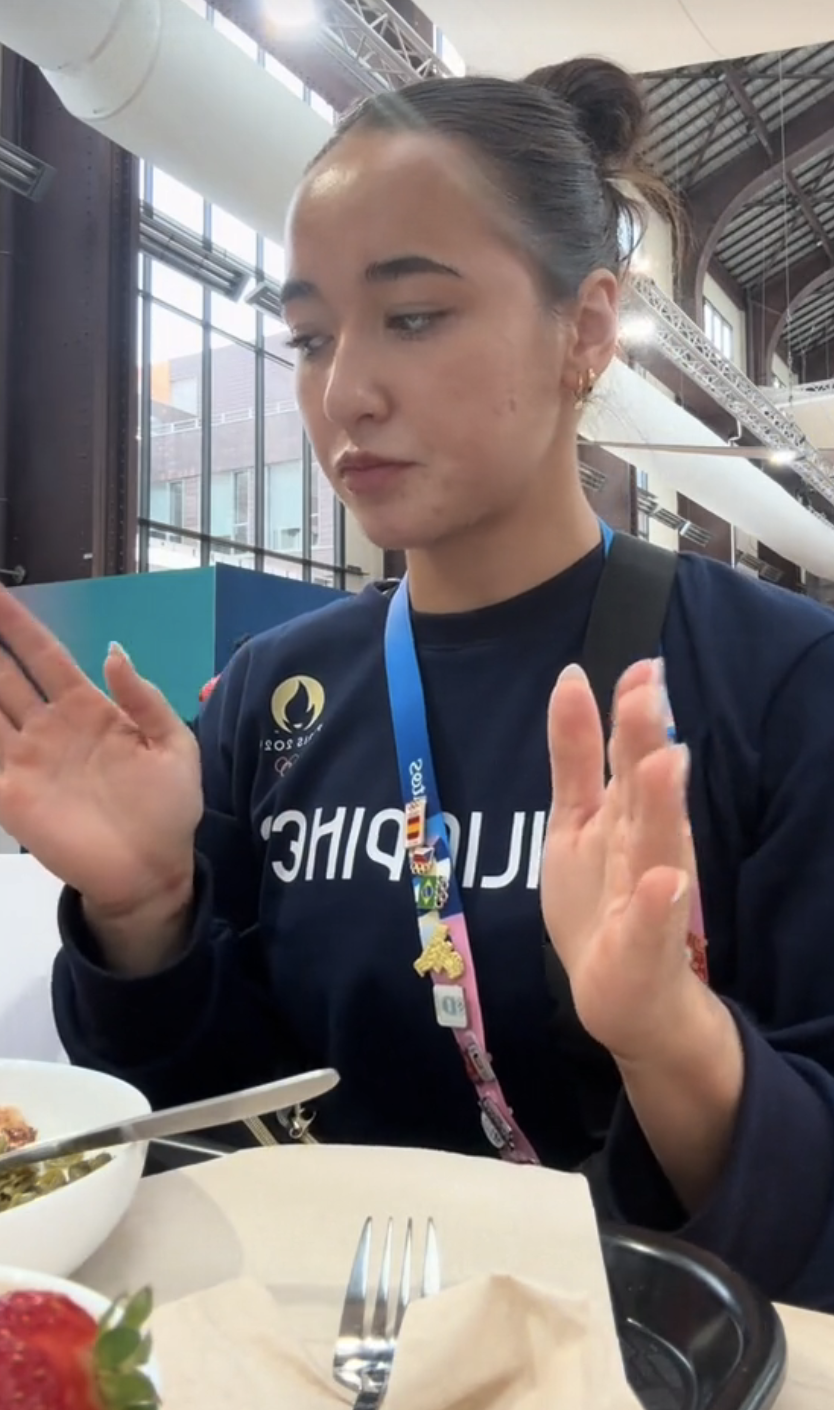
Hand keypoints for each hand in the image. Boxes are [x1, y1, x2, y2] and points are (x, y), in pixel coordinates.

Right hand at [0, 587, 201, 914]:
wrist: (154, 870)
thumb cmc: (169, 807)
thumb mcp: (174, 746)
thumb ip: (145, 699)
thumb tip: (113, 652)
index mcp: (88, 708)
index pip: (44, 655)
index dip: (18, 625)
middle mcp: (48, 727)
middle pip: (2, 675)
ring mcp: (25, 760)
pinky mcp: (11, 796)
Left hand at [541, 658, 698, 1064]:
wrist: (626, 995)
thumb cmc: (603, 897)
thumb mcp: (577, 818)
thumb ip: (575, 754)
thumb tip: (573, 676)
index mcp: (626, 812)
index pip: (627, 754)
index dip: (627, 713)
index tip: (638, 666)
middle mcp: (645, 844)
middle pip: (644, 787)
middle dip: (645, 741)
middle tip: (648, 689)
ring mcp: (649, 896)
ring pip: (657, 845)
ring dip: (663, 805)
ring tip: (669, 761)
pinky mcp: (644, 948)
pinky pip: (650, 926)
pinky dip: (655, 905)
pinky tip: (665, 883)